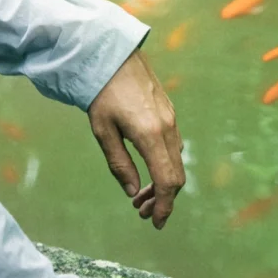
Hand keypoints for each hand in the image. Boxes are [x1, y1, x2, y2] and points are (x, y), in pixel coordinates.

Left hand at [87, 50, 184, 228]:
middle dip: (163, 199)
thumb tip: (133, 193)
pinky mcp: (169, 111)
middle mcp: (167, 127)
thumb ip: (120, 164)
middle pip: (176, 175)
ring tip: (140, 194)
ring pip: (176, 161)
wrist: (112, 54)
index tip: (156, 223)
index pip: (167, 181)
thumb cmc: (101, 93)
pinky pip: (174, 146)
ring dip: (163, 182)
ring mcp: (171, 118)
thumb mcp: (103, 131)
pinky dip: (165, 164)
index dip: (164, 206)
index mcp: (150, 134)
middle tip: (141, 212)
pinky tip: (148, 168)